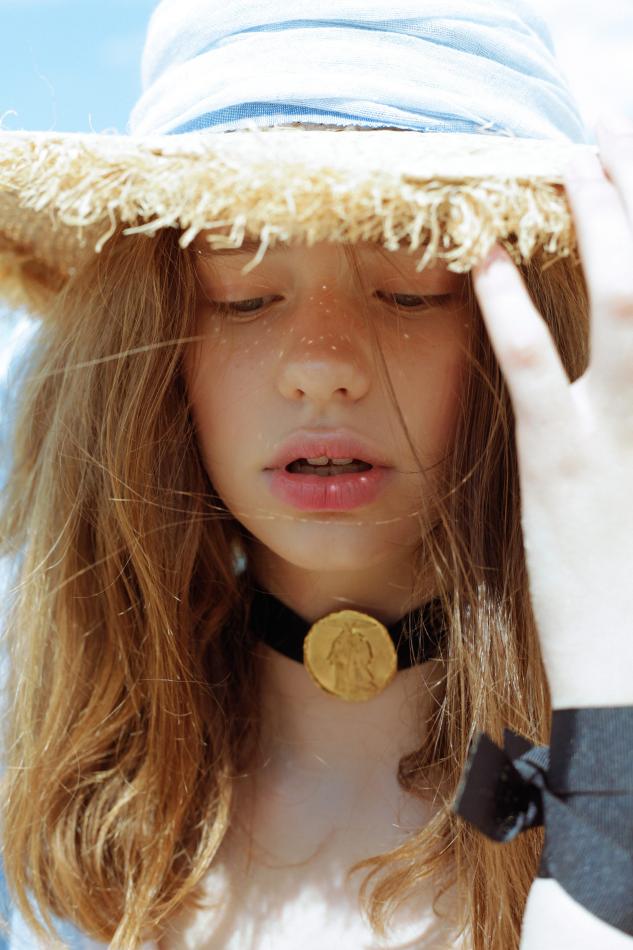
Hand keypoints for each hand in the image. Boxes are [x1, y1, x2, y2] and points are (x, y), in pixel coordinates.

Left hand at [471, 116, 632, 709]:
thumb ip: (631, 430)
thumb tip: (615, 381)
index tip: (632, 188)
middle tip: (616, 134)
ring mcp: (623, 430)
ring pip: (622, 301)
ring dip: (601, 222)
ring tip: (574, 156)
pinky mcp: (561, 460)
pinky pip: (535, 364)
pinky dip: (508, 306)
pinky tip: (482, 254)